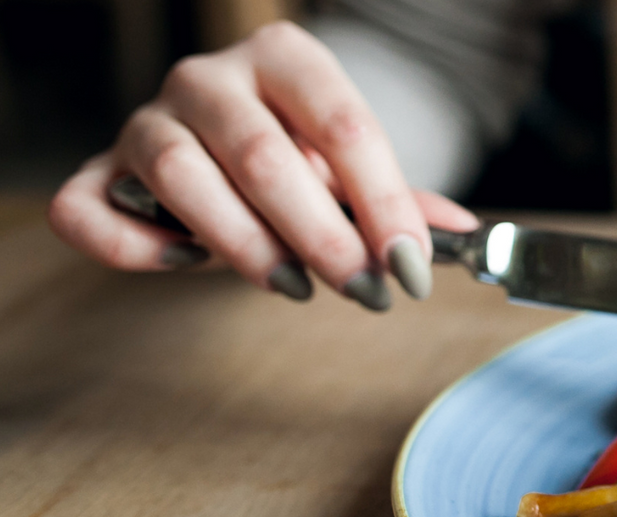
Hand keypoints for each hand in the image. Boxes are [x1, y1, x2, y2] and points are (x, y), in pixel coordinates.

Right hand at [46, 21, 479, 310]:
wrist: (224, 144)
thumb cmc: (298, 157)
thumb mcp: (352, 169)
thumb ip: (400, 201)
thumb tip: (460, 234)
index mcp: (284, 58)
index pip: (343, 126)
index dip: (383, 202)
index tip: (411, 267)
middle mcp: (208, 78)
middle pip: (263, 155)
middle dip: (322, 236)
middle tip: (365, 291)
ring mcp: (145, 121)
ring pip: (178, 174)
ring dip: (242, 243)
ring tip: (295, 286)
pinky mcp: (99, 171)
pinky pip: (88, 208)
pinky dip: (134, 245)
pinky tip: (188, 263)